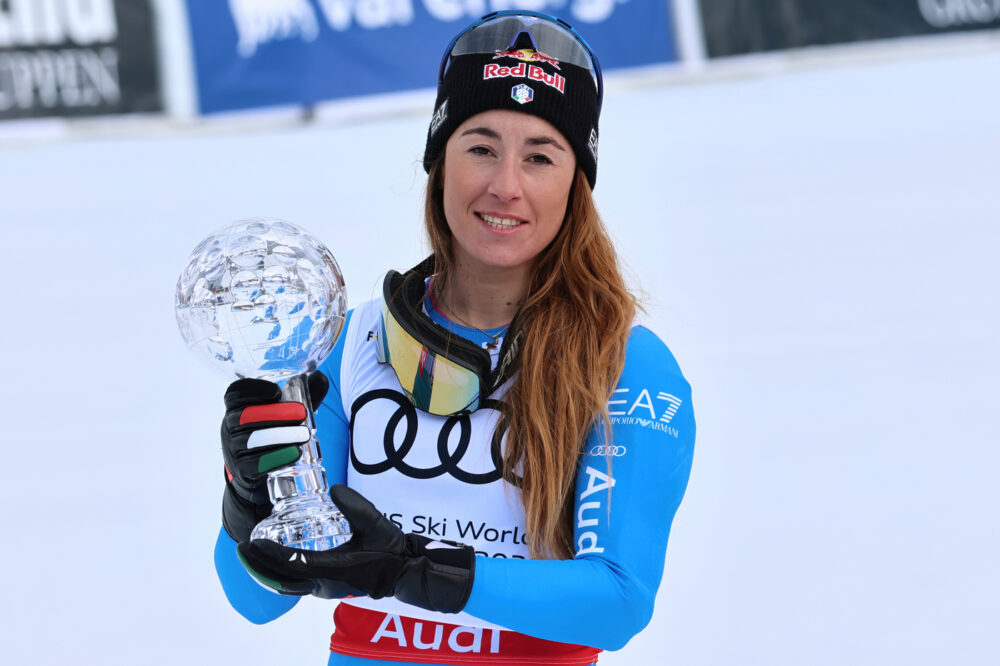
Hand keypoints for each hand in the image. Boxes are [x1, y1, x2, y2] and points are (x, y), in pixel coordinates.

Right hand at [220, 374, 328, 542]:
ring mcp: (233, 448)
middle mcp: (230, 425)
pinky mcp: (241, 469)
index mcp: (236, 406)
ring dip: (279, 436)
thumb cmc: (270, 429)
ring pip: (251, 440)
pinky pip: (254, 464)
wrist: (253, 469)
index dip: (253, 390)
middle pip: (245, 416)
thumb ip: (300, 393)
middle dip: (275, 413)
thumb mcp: (282, 410)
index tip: (277, 391)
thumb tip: (320, 377)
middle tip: (302, 413)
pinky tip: (295, 453)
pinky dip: (276, 458)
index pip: (235, 393)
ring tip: (304, 434)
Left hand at [236, 485, 475, 612]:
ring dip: (265, 571)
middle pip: (281, 578)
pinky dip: (277, 574)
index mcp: (333, 569)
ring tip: (250, 554)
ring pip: (286, 584)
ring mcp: (323, 588)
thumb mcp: (374, 523)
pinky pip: (294, 584)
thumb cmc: (389, 548)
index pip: (293, 563)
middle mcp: (324, 583)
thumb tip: (335, 489)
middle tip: (241, 548)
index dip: (270, 554)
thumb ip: (355, 506)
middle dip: (258, 565)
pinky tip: (270, 563)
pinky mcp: (326, 585)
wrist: (402, 570)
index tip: (252, 543)